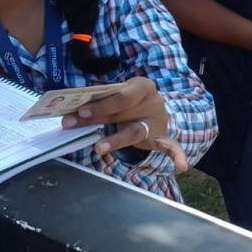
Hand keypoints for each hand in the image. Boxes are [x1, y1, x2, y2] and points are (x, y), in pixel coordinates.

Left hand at [62, 76, 187, 171]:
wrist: (155, 111)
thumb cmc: (131, 103)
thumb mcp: (119, 96)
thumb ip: (100, 101)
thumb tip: (71, 111)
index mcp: (142, 86)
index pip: (121, 95)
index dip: (101, 103)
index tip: (80, 110)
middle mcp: (153, 101)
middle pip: (123, 112)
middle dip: (96, 119)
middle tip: (72, 124)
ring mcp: (158, 120)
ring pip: (135, 131)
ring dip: (116, 140)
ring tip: (98, 148)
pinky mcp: (162, 137)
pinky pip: (170, 146)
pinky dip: (177, 155)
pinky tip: (181, 166)